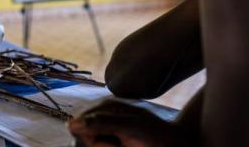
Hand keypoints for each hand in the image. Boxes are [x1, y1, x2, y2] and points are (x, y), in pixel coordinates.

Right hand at [68, 100, 182, 146]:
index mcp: (105, 106)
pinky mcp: (114, 140)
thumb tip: (70, 125)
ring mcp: (110, 129)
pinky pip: (102, 144)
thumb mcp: (128, 127)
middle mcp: (105, 116)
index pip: (81, 127)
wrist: (178, 145)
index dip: (94, 140)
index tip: (114, 144)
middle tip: (122, 146)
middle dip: (103, 146)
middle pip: (86, 138)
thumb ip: (100, 123)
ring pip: (94, 144)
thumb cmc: (155, 135)